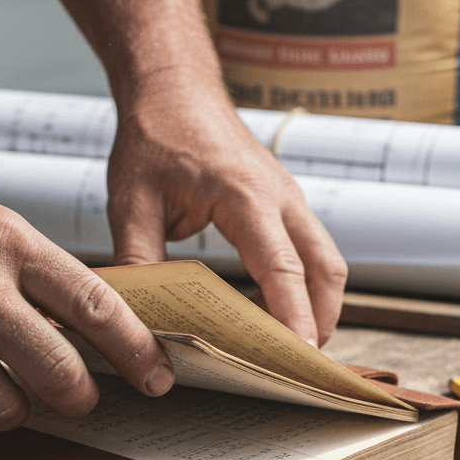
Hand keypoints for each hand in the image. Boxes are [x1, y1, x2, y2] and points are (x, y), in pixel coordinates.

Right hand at [0, 155, 174, 436]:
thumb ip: (36, 271)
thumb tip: (91, 328)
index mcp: (9, 243)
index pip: (96, 305)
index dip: (137, 350)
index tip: (157, 377)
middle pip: (57, 373)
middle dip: (79, 399)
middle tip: (78, 399)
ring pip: (2, 409)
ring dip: (11, 409)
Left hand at [106, 72, 347, 346]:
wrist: (175, 88)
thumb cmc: (154, 137)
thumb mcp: (131, 200)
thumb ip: (136, 258)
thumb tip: (135, 316)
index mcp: (245, 197)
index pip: (283, 270)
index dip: (293, 320)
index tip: (297, 361)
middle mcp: (280, 198)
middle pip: (325, 270)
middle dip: (321, 323)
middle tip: (301, 370)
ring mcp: (289, 198)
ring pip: (328, 262)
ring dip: (322, 306)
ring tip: (296, 351)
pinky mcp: (285, 202)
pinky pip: (313, 250)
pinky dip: (309, 286)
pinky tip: (283, 313)